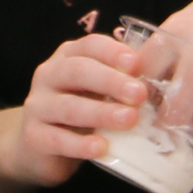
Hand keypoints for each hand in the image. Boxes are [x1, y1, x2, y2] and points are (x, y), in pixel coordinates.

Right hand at [6, 34, 149, 186]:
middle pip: (78, 71)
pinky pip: (57, 139)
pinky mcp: (33, 137)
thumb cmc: (80, 111)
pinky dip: (81, 144)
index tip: (137, 64)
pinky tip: (102, 147)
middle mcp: (49, 76)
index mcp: (68, 57)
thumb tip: (159, 81)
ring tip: (129, 120)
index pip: (89, 45)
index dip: (113, 52)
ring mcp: (37, 106)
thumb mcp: (98, 91)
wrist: (38, 148)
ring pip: (69, 107)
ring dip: (101, 112)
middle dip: (111, 81)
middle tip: (139, 94)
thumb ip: (119, 81)